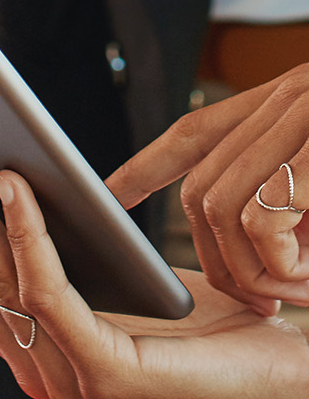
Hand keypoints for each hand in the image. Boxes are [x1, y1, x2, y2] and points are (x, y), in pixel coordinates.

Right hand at [0, 130, 308, 398]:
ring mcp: (60, 375)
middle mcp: (26, 366)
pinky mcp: (103, 373)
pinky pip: (47, 289)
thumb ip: (44, 243)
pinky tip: (15, 182)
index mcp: (17, 345)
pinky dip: (24, 231)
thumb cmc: (206, 321)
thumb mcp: (104, 267)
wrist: (287, 383)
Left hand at [107, 67, 308, 310]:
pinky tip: (307, 279)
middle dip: (216, 254)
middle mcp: (287, 99)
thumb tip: (263, 237)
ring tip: (289, 293)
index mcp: (284, 101)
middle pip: (200, 187)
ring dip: (249, 266)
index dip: (145, 168)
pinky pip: (264, 220)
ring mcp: (304, 115)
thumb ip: (296, 186)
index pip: (193, 134)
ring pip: (220, 206)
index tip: (109, 197)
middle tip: (256, 299)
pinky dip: (278, 263)